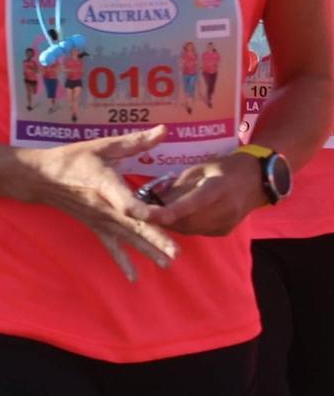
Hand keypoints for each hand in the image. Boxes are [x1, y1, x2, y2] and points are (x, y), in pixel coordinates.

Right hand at [18, 126, 179, 281]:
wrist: (42, 177)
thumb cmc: (74, 158)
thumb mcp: (103, 146)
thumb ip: (135, 142)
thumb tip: (164, 131)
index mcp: (106, 184)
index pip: (126, 202)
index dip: (144, 211)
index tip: (164, 216)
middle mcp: (104, 207)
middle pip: (133, 226)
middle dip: (156, 240)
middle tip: (176, 253)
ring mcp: (100, 220)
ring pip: (127, 238)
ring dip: (147, 252)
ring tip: (167, 264)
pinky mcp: (96, 227)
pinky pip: (111, 247)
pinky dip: (123, 263)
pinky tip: (135, 278)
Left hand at [145, 151, 266, 236]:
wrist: (257, 181)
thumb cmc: (224, 169)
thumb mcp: (200, 169)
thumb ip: (179, 185)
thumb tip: (156, 200)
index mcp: (219, 188)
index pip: (193, 202)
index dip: (172, 210)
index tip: (150, 214)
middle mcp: (226, 209)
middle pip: (189, 220)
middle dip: (164, 219)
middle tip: (143, 213)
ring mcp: (227, 223)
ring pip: (191, 229)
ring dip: (171, 224)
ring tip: (155, 215)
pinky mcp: (225, 231)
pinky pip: (198, 231)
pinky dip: (183, 226)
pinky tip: (174, 218)